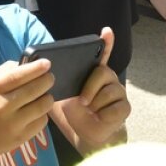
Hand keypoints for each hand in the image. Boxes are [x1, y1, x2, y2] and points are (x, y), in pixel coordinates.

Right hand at [0, 59, 54, 159]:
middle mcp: (2, 106)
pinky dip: (43, 114)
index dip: (35, 68)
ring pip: (42, 106)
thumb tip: (28, 65)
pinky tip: (36, 112)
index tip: (47, 63)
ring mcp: (13, 123)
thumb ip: (5, 72)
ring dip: (47, 98)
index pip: (18, 76)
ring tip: (44, 95)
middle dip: (47, 80)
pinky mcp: (22, 137)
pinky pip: (42, 121)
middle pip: (34, 89)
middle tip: (49, 78)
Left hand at [60, 27, 129, 148]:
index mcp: (93, 72)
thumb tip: (40, 70)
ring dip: (94, 105)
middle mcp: (108, 78)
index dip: (106, 42)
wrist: (84, 134)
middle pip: (101, 72)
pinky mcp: (125, 107)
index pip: (102, 53)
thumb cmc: (74, 112)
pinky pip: (114, 108)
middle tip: (82, 102)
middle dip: (89, 88)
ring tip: (91, 111)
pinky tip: (100, 118)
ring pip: (107, 92)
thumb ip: (55, 82)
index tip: (106, 31)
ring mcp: (119, 92)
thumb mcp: (61, 95)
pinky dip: (103, 116)